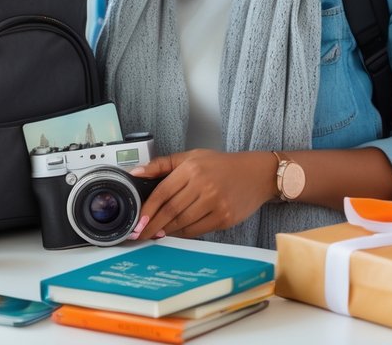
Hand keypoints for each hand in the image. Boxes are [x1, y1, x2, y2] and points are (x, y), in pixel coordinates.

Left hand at [129, 150, 276, 239]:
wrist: (256, 174)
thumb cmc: (220, 165)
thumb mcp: (191, 157)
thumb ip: (162, 165)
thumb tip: (135, 173)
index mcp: (192, 169)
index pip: (162, 192)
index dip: (147, 209)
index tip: (137, 222)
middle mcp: (203, 186)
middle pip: (170, 211)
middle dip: (152, 225)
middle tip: (140, 234)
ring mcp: (215, 204)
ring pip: (183, 223)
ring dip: (167, 231)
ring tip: (156, 233)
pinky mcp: (225, 218)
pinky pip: (197, 230)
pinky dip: (183, 233)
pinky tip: (176, 232)